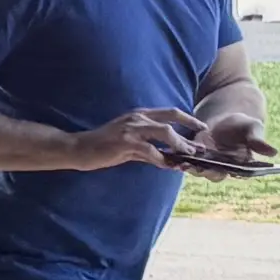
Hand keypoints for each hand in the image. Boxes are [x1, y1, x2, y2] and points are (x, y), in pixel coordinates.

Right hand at [87, 107, 217, 170]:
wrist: (77, 149)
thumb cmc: (100, 146)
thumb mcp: (126, 142)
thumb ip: (146, 146)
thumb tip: (164, 156)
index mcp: (139, 115)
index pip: (170, 112)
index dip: (188, 119)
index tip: (200, 128)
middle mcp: (138, 118)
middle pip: (172, 117)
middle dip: (191, 128)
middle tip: (202, 142)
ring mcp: (132, 129)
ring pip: (165, 133)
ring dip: (179, 145)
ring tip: (189, 155)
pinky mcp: (126, 143)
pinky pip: (150, 151)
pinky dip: (161, 159)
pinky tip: (168, 166)